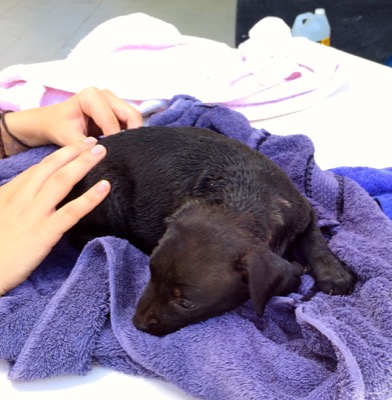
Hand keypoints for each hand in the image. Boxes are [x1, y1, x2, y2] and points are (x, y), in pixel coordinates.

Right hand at [0, 137, 109, 295]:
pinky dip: (90, 198)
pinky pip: (72, 212)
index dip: (59, 155)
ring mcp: (34, 214)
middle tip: (92, 141)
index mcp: (9, 193)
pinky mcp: (45, 233)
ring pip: (62, 181)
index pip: (38, 168)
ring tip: (101, 151)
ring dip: (83, 163)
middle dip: (73, 151)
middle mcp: (21, 198)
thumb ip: (13, 201)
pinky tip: (105, 186)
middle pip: (51, 168)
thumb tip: (31, 193)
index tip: (76, 145)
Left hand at [3, 87, 142, 154]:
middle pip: (131, 115)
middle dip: (131, 135)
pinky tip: (123, 146)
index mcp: (91, 97)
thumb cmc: (57, 127)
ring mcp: (113, 101)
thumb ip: (85, 147)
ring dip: (131, 135)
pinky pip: (130, 121)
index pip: (113, 120)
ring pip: (134, 118)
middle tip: (127, 154)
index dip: (116, 139)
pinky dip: (129, 134)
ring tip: (125, 151)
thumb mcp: (68, 139)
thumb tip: (102, 155)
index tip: (113, 155)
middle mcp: (105, 95)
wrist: (51, 122)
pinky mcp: (116, 110)